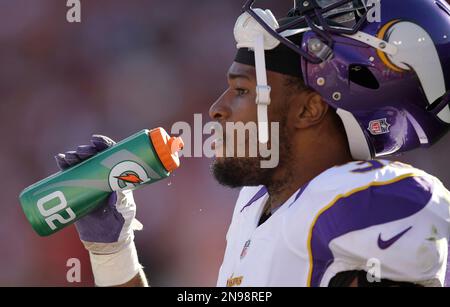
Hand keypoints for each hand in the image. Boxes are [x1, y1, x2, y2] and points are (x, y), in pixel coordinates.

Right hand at [55, 135, 141, 253]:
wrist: (104, 238)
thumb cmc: (118, 223)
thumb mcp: (123, 212)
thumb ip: (121, 202)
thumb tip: (115, 192)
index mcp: (116, 176)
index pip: (111, 155)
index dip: (104, 144)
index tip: (97, 141)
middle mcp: (102, 176)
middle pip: (94, 157)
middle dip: (86, 150)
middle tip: (81, 152)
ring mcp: (88, 182)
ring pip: (80, 164)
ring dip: (73, 157)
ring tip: (69, 157)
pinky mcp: (75, 190)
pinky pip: (68, 175)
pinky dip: (63, 166)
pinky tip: (59, 159)